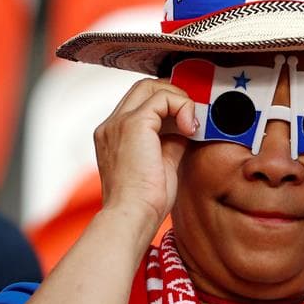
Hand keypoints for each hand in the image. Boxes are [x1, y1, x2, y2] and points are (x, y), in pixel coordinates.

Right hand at [93, 78, 196, 227]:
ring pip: (152, 87)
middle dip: (173, 95)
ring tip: (192, 125)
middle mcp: (111, 125)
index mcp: (112, 136)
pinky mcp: (134, 124)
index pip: (139, 102)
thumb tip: (187, 127)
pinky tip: (190, 129)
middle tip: (192, 117)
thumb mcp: (161, 163)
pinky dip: (182, 107)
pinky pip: (162, 98)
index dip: (167, 104)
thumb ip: (171, 141)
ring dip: (179, 99)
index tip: (187, 121)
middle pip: (144, 87)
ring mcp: (119, 122)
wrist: (133, 216)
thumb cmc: (145, 201)